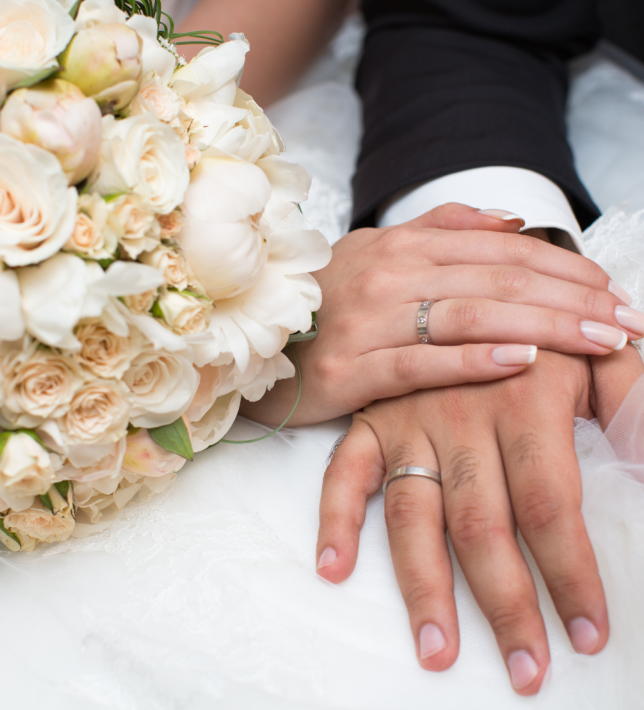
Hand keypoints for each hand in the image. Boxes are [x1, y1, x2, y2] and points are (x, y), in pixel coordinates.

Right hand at [243, 203, 637, 426]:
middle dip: (572, 299)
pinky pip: (420, 362)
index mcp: (401, 245)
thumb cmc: (327, 301)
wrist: (255, 341)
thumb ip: (443, 229)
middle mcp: (388, 274)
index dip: (563, 268)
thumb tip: (512, 221)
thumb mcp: (377, 251)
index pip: (500, 250)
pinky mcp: (350, 368)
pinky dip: (472, 359)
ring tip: (600, 341)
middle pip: (497, 280)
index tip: (613, 290)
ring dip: (543, 326)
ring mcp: (367, 320)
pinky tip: (521, 361)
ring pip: (469, 316)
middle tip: (628, 320)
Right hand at [316, 346, 643, 694]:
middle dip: (507, 603)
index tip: (588, 633)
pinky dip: (335, 517)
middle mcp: (461, 417)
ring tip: (438, 650)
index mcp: (524, 400)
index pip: (550, 505)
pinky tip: (334, 567)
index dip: (572, 574)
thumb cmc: (541, 325)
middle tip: (526, 670)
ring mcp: (408, 421)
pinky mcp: (371, 421)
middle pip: (482, 525)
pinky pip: (345, 472)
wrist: (462, 279)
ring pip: (413, 514)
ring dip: (424, 585)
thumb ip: (633, 403)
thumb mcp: (598, 352)